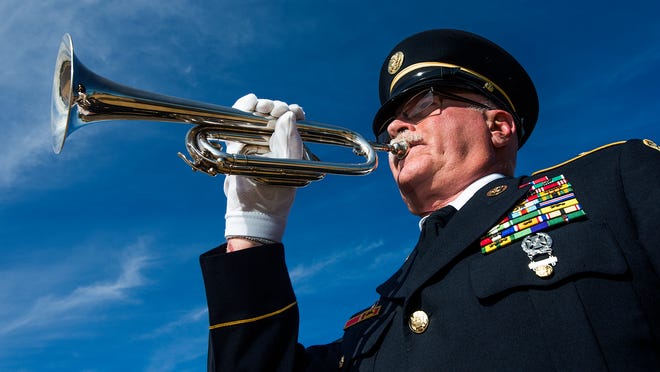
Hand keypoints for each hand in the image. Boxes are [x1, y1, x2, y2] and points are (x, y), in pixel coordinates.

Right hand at [224, 94, 304, 250]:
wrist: (253, 213)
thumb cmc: (276, 195)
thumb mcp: (289, 167)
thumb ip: (291, 141)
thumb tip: (289, 115)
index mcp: (290, 147)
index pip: (293, 121)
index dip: (293, 112)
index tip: (293, 111)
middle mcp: (273, 142)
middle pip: (274, 114)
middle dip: (275, 106)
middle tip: (273, 109)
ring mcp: (254, 142)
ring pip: (256, 114)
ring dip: (259, 104)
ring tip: (261, 106)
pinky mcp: (237, 144)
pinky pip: (239, 119)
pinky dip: (243, 106)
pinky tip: (249, 102)